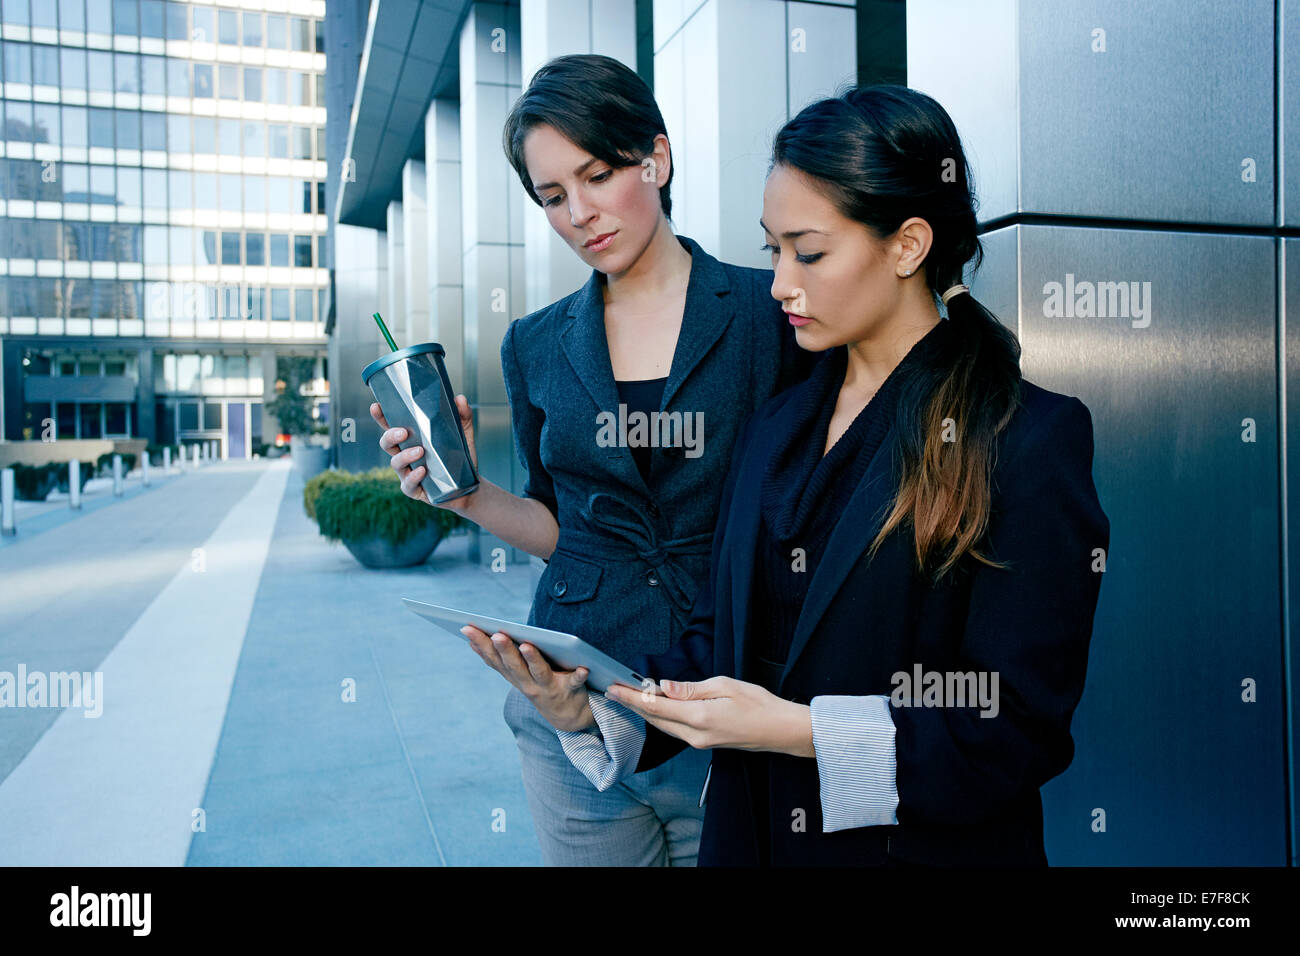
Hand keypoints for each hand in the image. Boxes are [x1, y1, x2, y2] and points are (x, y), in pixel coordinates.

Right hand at [370, 396, 477, 506]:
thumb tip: (460, 398)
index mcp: (411, 439)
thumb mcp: (463, 434)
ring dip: (405, 456)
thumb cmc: (459, 457)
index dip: (381, 417)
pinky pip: (408, 484)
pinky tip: (422, 471)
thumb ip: (462, 416)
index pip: (391, 426)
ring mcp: (407, 472)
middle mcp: (405, 455)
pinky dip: (413, 477)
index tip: (376, 406)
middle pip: (386, 443)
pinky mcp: (415, 489)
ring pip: (395, 463)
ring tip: (420, 451)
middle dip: (390, 436)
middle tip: (403, 431)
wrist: (468, 485)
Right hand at [460, 625, 595, 732]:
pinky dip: (578, 676)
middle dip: (505, 649)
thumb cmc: (541, 685)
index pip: (494, 660)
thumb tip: (471, 639)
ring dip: (533, 659)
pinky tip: (583, 668)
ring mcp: (549, 689)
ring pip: (539, 673)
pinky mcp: (571, 691)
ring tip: (527, 646)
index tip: (467, 628)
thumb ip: (499, 658)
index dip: (481, 645)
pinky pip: (575, 682)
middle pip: (515, 666)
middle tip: (496, 634)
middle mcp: (528, 685)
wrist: (568, 716)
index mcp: (514, 677)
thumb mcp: (517, 674)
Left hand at [605, 676, 813, 756]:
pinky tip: (657, 707)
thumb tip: (664, 686)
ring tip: (629, 697)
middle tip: (614, 690)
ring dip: (645, 712)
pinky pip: (675, 730)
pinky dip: (662, 717)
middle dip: (633, 705)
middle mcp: (695, 735)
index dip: (632, 697)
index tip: (613, 688)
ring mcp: (699, 742)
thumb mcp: (725, 686)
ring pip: (664, 726)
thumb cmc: (758, 704)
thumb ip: (691, 688)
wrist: (780, 730)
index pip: (656, 706)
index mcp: (699, 718)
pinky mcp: (705, 743)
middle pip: (655, 719)